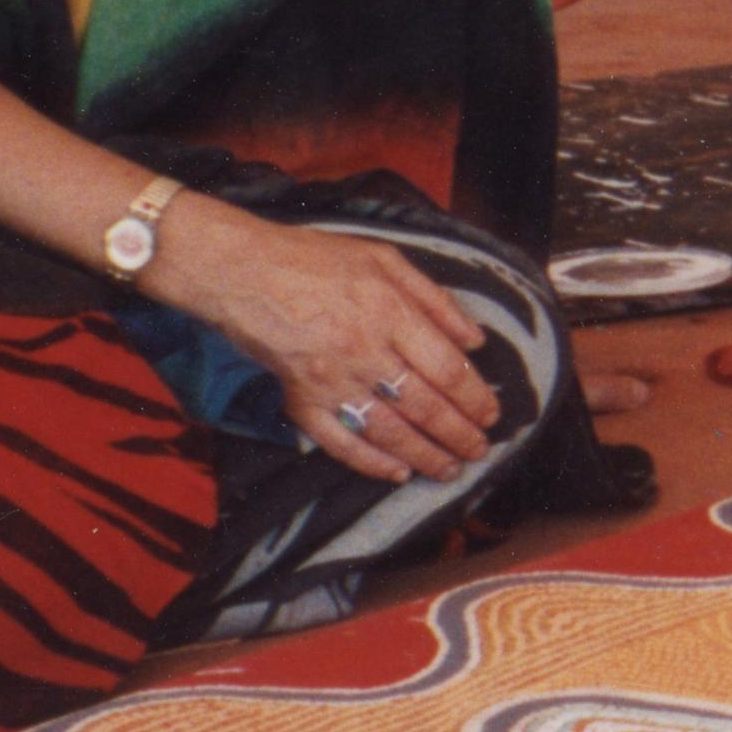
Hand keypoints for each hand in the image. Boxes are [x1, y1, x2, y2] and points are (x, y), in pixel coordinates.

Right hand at [149, 203, 498, 484]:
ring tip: (449, 469)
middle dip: (459, 435)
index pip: (447, 368)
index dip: (475, 398)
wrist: (240, 270)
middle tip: (480, 451)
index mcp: (390, 312)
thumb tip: (475, 340)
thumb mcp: (384, 258)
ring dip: (425, 455)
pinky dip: (370, 463)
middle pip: (425, 406)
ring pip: (389, 431)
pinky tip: (396, 472)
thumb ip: (434, 299)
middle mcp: (364, 350)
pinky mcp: (299, 400)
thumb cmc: (313, 258)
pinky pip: (340, 441)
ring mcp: (330, 380)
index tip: (491, 415)